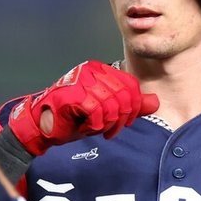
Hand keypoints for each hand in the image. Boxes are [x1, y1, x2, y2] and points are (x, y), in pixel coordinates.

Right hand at [8, 61, 159, 155]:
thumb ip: (131, 105)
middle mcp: (92, 71)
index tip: (123, 122)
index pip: (131, 86)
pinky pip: (96, 112)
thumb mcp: (108, 111)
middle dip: (120, 119)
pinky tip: (85, 128)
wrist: (44, 126)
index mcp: (101, 70)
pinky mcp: (73, 94)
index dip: (133, 108)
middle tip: (109, 131)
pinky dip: (94, 126)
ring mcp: (81, 80)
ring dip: (106, 124)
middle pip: (124, 96)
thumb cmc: (74, 118)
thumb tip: (155, 102)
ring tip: (95, 129)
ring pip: (112, 105)